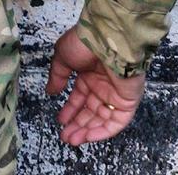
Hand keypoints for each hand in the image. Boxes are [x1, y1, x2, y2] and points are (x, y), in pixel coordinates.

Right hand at [46, 25, 145, 145]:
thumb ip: (57, 76)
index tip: (61, 120)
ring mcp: (115, 93)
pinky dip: (103, 131)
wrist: (106, 39)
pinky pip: (117, 121)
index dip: (70, 110)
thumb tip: (50, 91)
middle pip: (90, 110)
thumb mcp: (62, 57)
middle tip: (65, 136)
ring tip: (72, 139)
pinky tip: (87, 136)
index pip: (80, 97)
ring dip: (87, 130)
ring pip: (102, 118)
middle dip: (77, 124)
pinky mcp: (128, 100)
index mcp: (88, 73)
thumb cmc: (84, 42)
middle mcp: (102, 84)